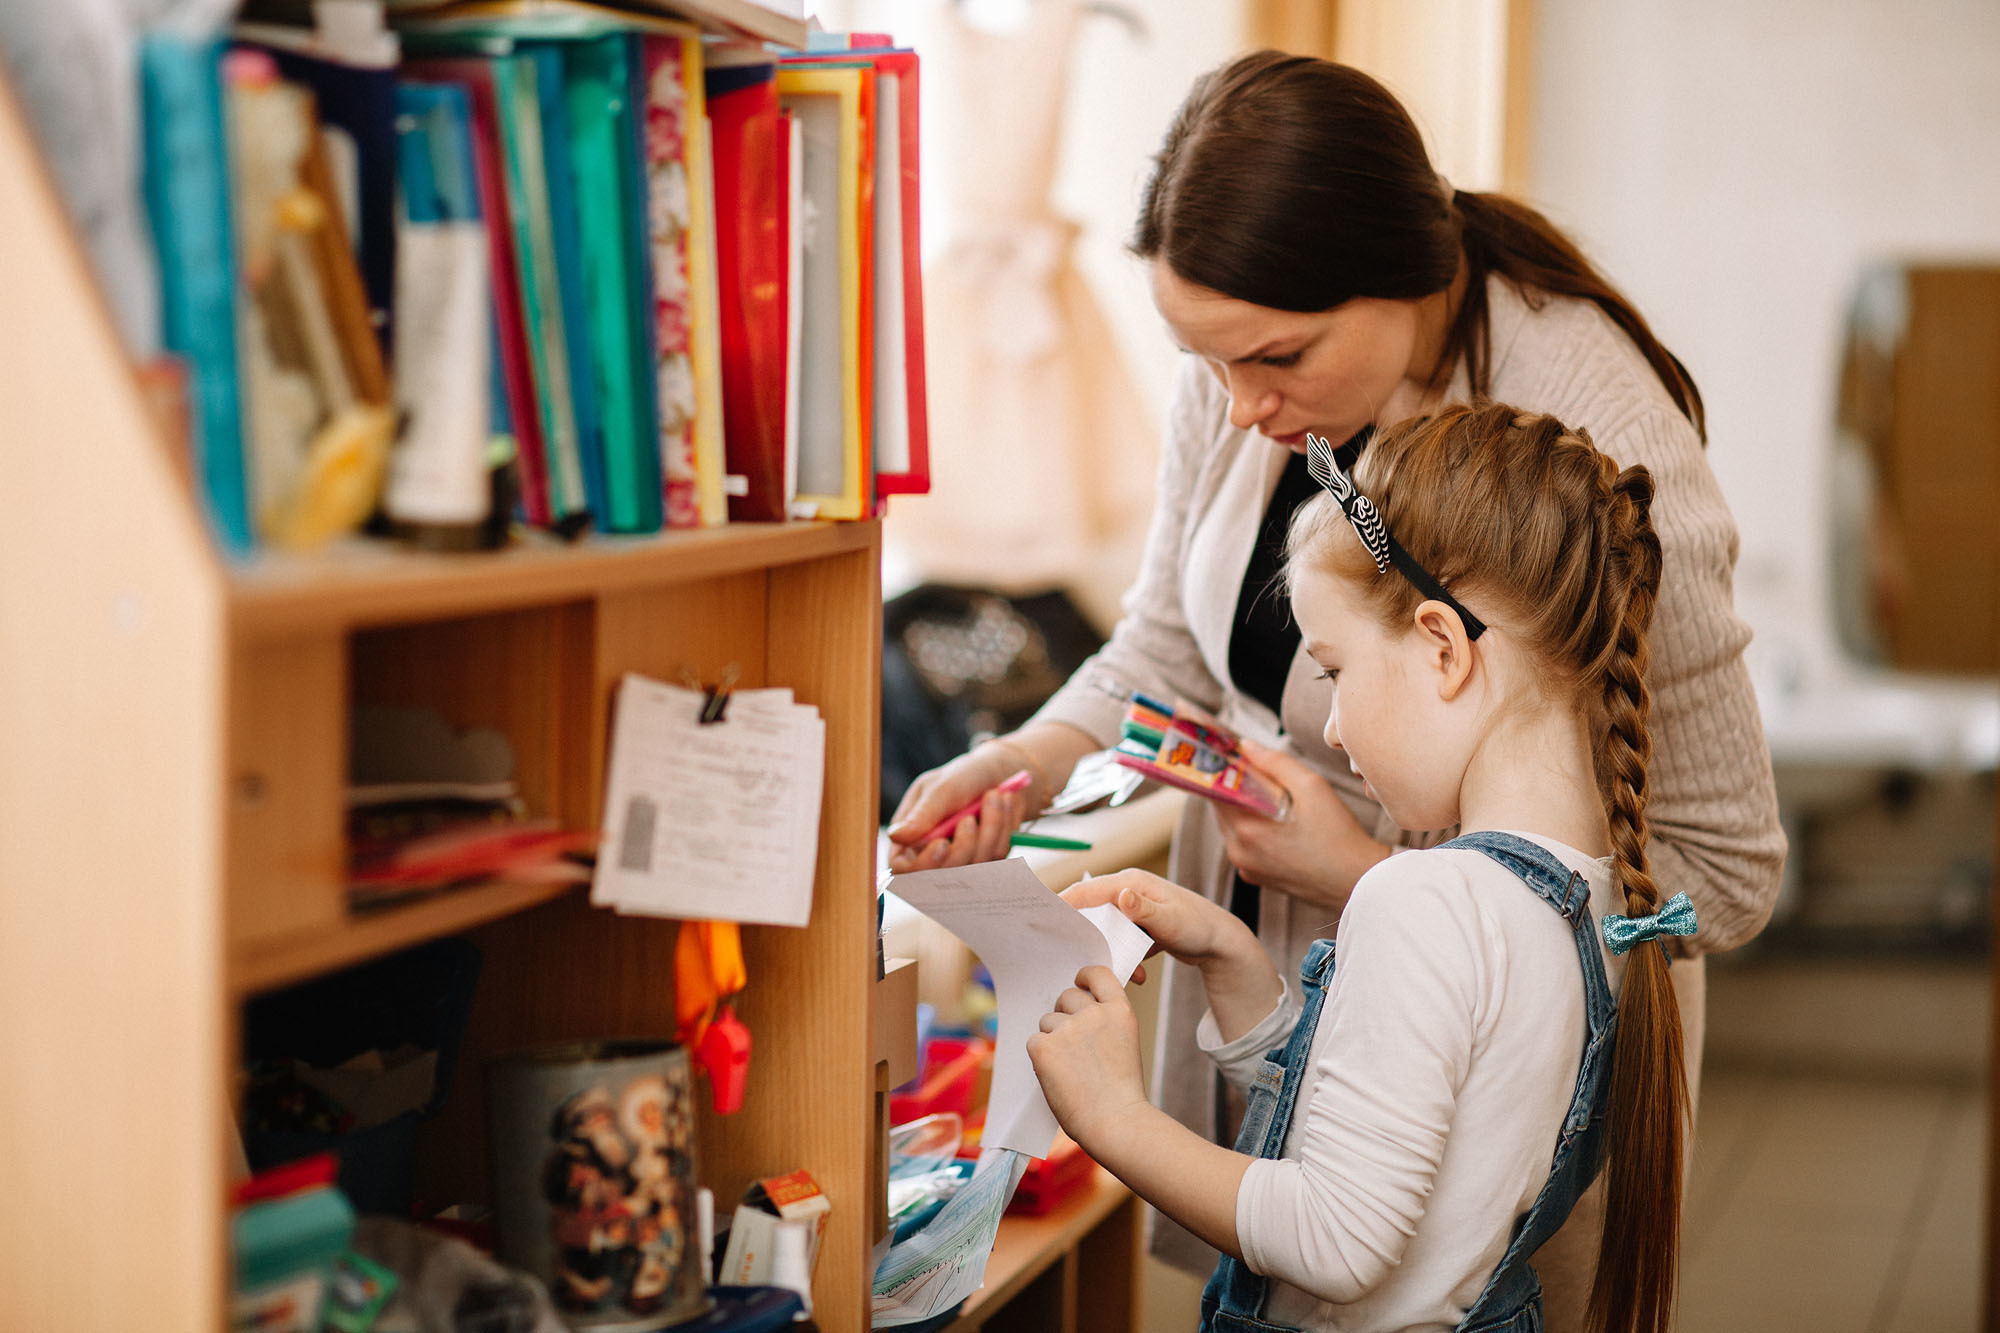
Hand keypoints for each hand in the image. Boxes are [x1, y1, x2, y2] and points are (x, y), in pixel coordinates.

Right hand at [885, 744, 1030, 871]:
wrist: (1000, 773)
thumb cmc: (965, 776)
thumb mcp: (942, 788)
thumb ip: (922, 814)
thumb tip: (896, 836)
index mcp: (911, 835)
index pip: (902, 868)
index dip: (922, 864)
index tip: (942, 843)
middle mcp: (933, 853)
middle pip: (943, 876)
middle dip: (964, 846)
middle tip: (970, 816)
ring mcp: (962, 859)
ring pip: (975, 866)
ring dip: (990, 828)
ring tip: (993, 796)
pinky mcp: (987, 859)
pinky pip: (997, 857)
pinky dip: (1003, 829)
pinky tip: (1002, 807)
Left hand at [1027, 966, 1149, 1149]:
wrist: (1115, 1121)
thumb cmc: (1121, 1092)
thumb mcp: (1124, 1043)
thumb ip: (1105, 1023)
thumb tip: (1076, 1013)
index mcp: (1119, 1011)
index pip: (1097, 974)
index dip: (1084, 977)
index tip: (1079, 984)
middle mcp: (1094, 1013)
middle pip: (1066, 996)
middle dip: (1064, 1013)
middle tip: (1069, 1041)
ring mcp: (1068, 1028)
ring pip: (1047, 1021)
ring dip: (1052, 1039)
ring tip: (1070, 1069)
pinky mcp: (1044, 1047)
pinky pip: (1034, 1042)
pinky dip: (1040, 1058)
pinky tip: (1057, 1077)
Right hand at [1059, 869, 1248, 979]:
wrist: (1222, 943)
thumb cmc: (1199, 927)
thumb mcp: (1171, 921)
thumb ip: (1143, 910)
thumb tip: (1120, 895)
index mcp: (1131, 883)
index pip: (1087, 890)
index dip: (1063, 903)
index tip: (1041, 919)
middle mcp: (1128, 892)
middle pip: (1091, 910)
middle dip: (1082, 933)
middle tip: (1067, 954)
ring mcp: (1133, 909)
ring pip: (1105, 929)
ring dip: (1107, 951)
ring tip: (1114, 971)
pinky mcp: (1139, 926)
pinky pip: (1120, 941)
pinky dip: (1124, 958)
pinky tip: (1138, 975)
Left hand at [1214, 739, 1389, 913]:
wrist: (1359, 881)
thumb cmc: (1340, 836)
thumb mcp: (1312, 787)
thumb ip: (1275, 763)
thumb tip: (1246, 746)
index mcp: (1247, 831)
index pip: (1216, 791)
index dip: (1224, 769)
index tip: (1234, 755)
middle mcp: (1239, 853)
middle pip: (1222, 808)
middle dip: (1237, 787)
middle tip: (1260, 772)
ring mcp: (1247, 868)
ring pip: (1232, 826)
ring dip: (1246, 808)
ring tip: (1276, 798)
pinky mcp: (1257, 877)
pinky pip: (1244, 844)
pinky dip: (1254, 828)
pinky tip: (1280, 822)